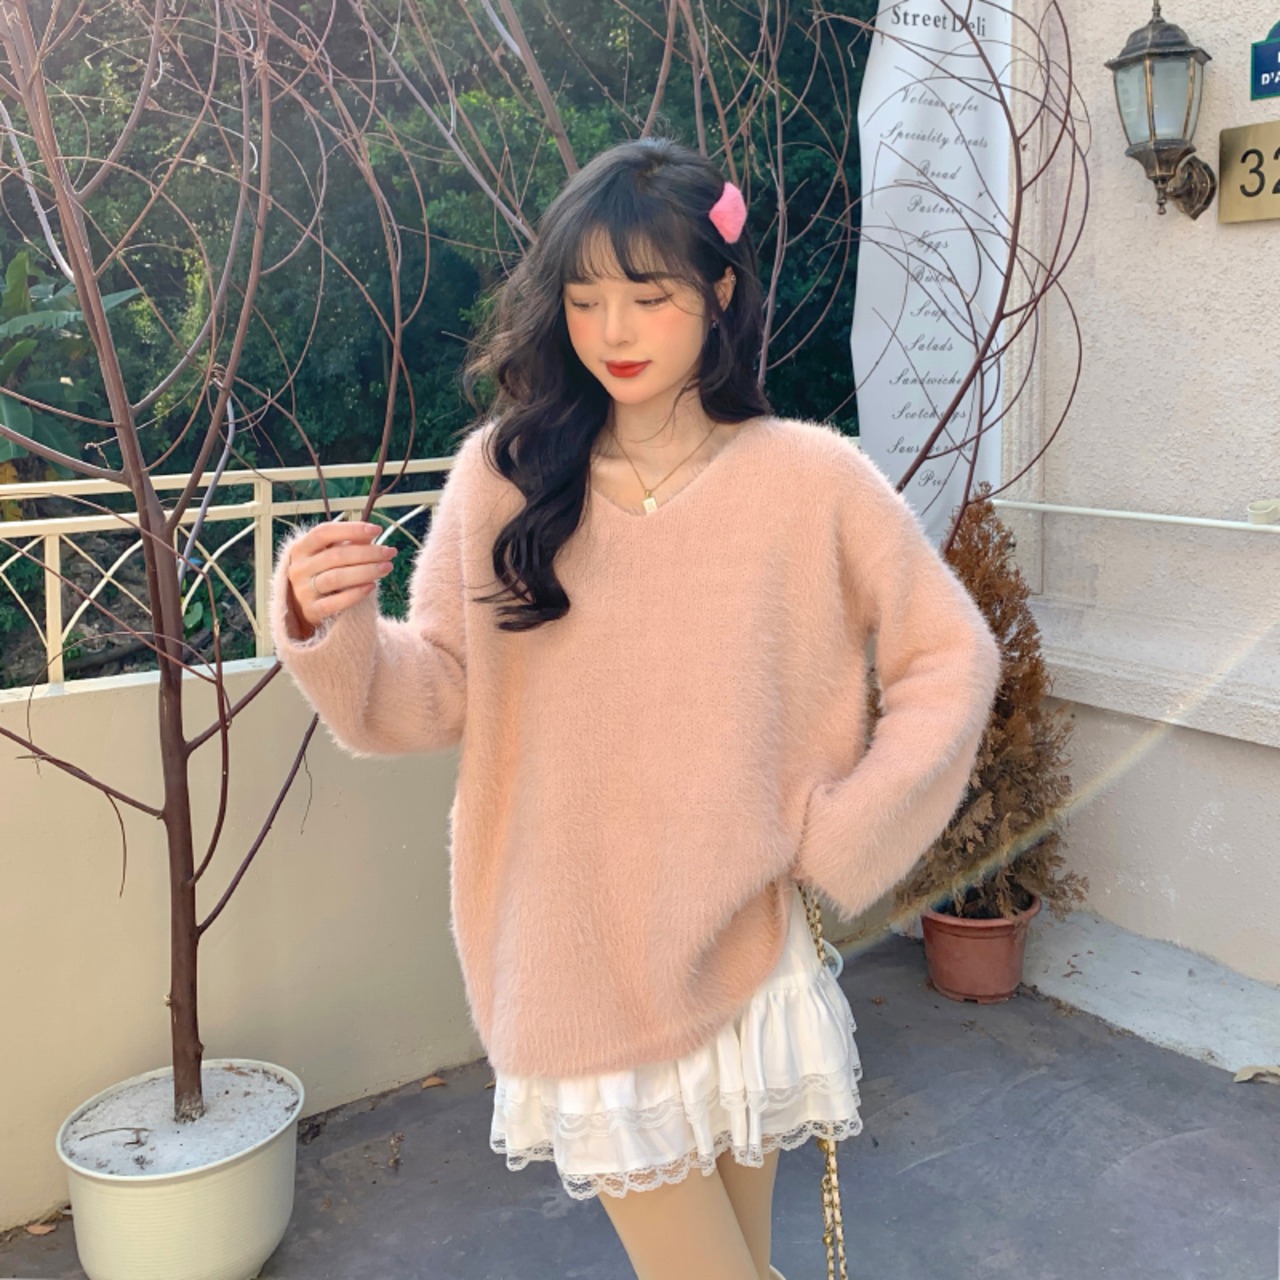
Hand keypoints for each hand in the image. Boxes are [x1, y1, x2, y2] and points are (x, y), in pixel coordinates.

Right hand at [284, 519, 398, 640]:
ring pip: (336, 578)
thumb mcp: (329, 555)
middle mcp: (299, 568)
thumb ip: (348, 543)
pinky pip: (335, 603)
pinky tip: (372, 586)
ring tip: (386, 567)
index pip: (324, 532)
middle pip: (335, 556)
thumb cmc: (322, 574)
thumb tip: (371, 533)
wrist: (303, 607)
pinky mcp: (312, 611)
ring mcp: (303, 591)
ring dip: (366, 571)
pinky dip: (355, 594)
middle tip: (390, 552)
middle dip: (367, 553)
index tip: (377, 530)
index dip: (351, 529)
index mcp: (301, 549)